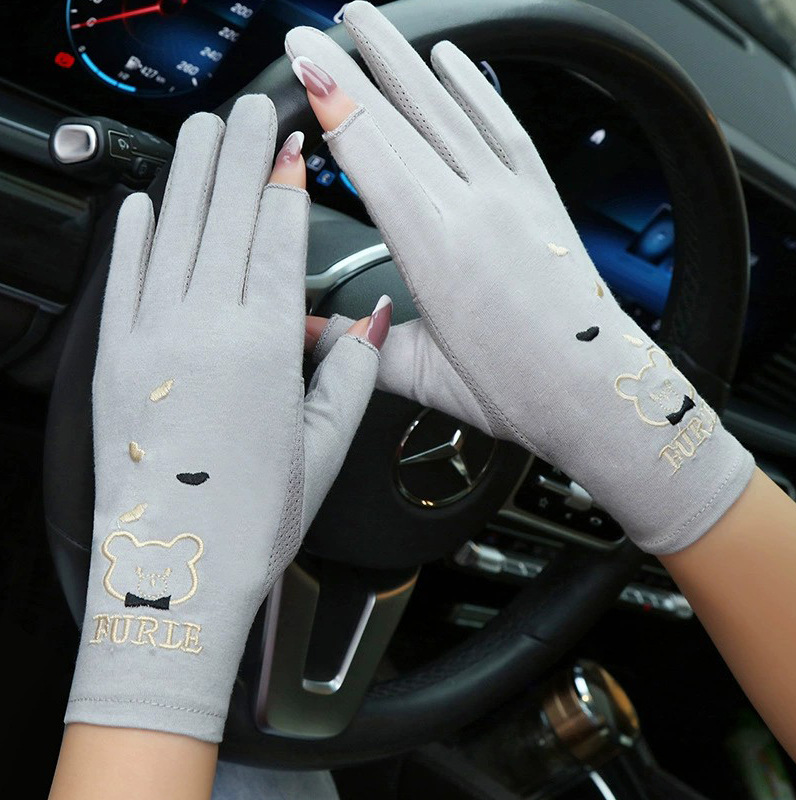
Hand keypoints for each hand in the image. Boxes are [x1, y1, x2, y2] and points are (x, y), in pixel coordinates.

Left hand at [66, 94, 390, 742]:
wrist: (173, 571)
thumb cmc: (251, 520)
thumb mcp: (323, 448)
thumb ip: (350, 371)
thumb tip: (369, 320)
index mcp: (264, 350)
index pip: (278, 241)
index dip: (287, 186)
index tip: (294, 147)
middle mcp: (203, 330)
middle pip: (225, 218)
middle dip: (242, 155)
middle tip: (253, 110)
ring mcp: (150, 340)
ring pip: (171, 234)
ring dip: (189, 176)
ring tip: (203, 132)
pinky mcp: (114, 360)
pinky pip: (123, 278)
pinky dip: (131, 234)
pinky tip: (142, 203)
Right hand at [286, 1, 752, 554]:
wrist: (597, 389)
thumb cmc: (519, 388)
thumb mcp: (423, 374)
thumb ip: (360, 346)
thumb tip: (313, 335)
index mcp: (435, 247)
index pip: (371, 151)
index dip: (333, 99)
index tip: (304, 61)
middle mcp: (473, 206)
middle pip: (403, 115)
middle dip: (355, 62)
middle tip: (317, 26)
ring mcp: (512, 193)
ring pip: (449, 106)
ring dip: (407, 57)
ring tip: (372, 20)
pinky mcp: (541, 194)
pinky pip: (502, 122)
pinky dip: (475, 85)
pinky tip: (452, 58)